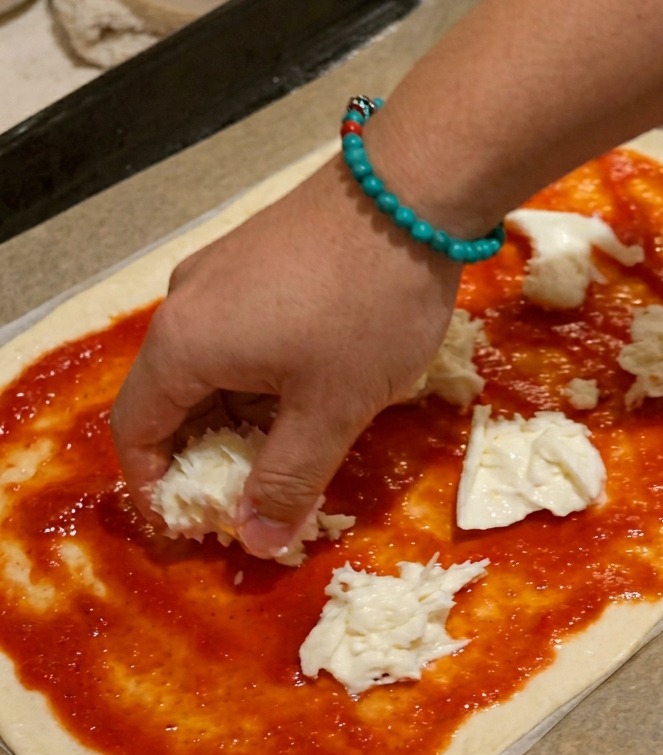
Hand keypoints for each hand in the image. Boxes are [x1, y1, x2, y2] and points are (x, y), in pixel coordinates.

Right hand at [110, 156, 461, 558]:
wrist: (413, 189)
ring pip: (208, 367)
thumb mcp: (331, 409)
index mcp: (183, 346)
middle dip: (203, 456)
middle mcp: (185, 305)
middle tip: (248, 498)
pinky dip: (254, 379)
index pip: (136, 431)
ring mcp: (220, 274)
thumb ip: (288, 480)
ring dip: (234, 419)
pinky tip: (301, 393)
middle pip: (169, 399)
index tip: (191, 522)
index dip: (155, 486)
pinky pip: (235, 335)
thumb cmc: (366, 309)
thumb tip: (257, 542)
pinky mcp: (256, 257)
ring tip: (282, 453)